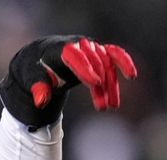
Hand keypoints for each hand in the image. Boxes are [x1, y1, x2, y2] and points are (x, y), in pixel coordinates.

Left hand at [0, 35, 136, 127]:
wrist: (43, 59)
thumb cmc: (37, 70)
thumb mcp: (33, 80)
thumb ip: (38, 89)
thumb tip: (41, 102)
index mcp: (61, 49)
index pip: (75, 56)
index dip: (85, 69)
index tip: (95, 84)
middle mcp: (79, 45)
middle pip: (94, 63)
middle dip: (100, 86)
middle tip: (102, 108)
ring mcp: (90, 48)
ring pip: (106, 65)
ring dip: (110, 86)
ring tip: (111, 107)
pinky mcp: (99, 52)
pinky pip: (114, 54)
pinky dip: (124, 63)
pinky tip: (132, 75)